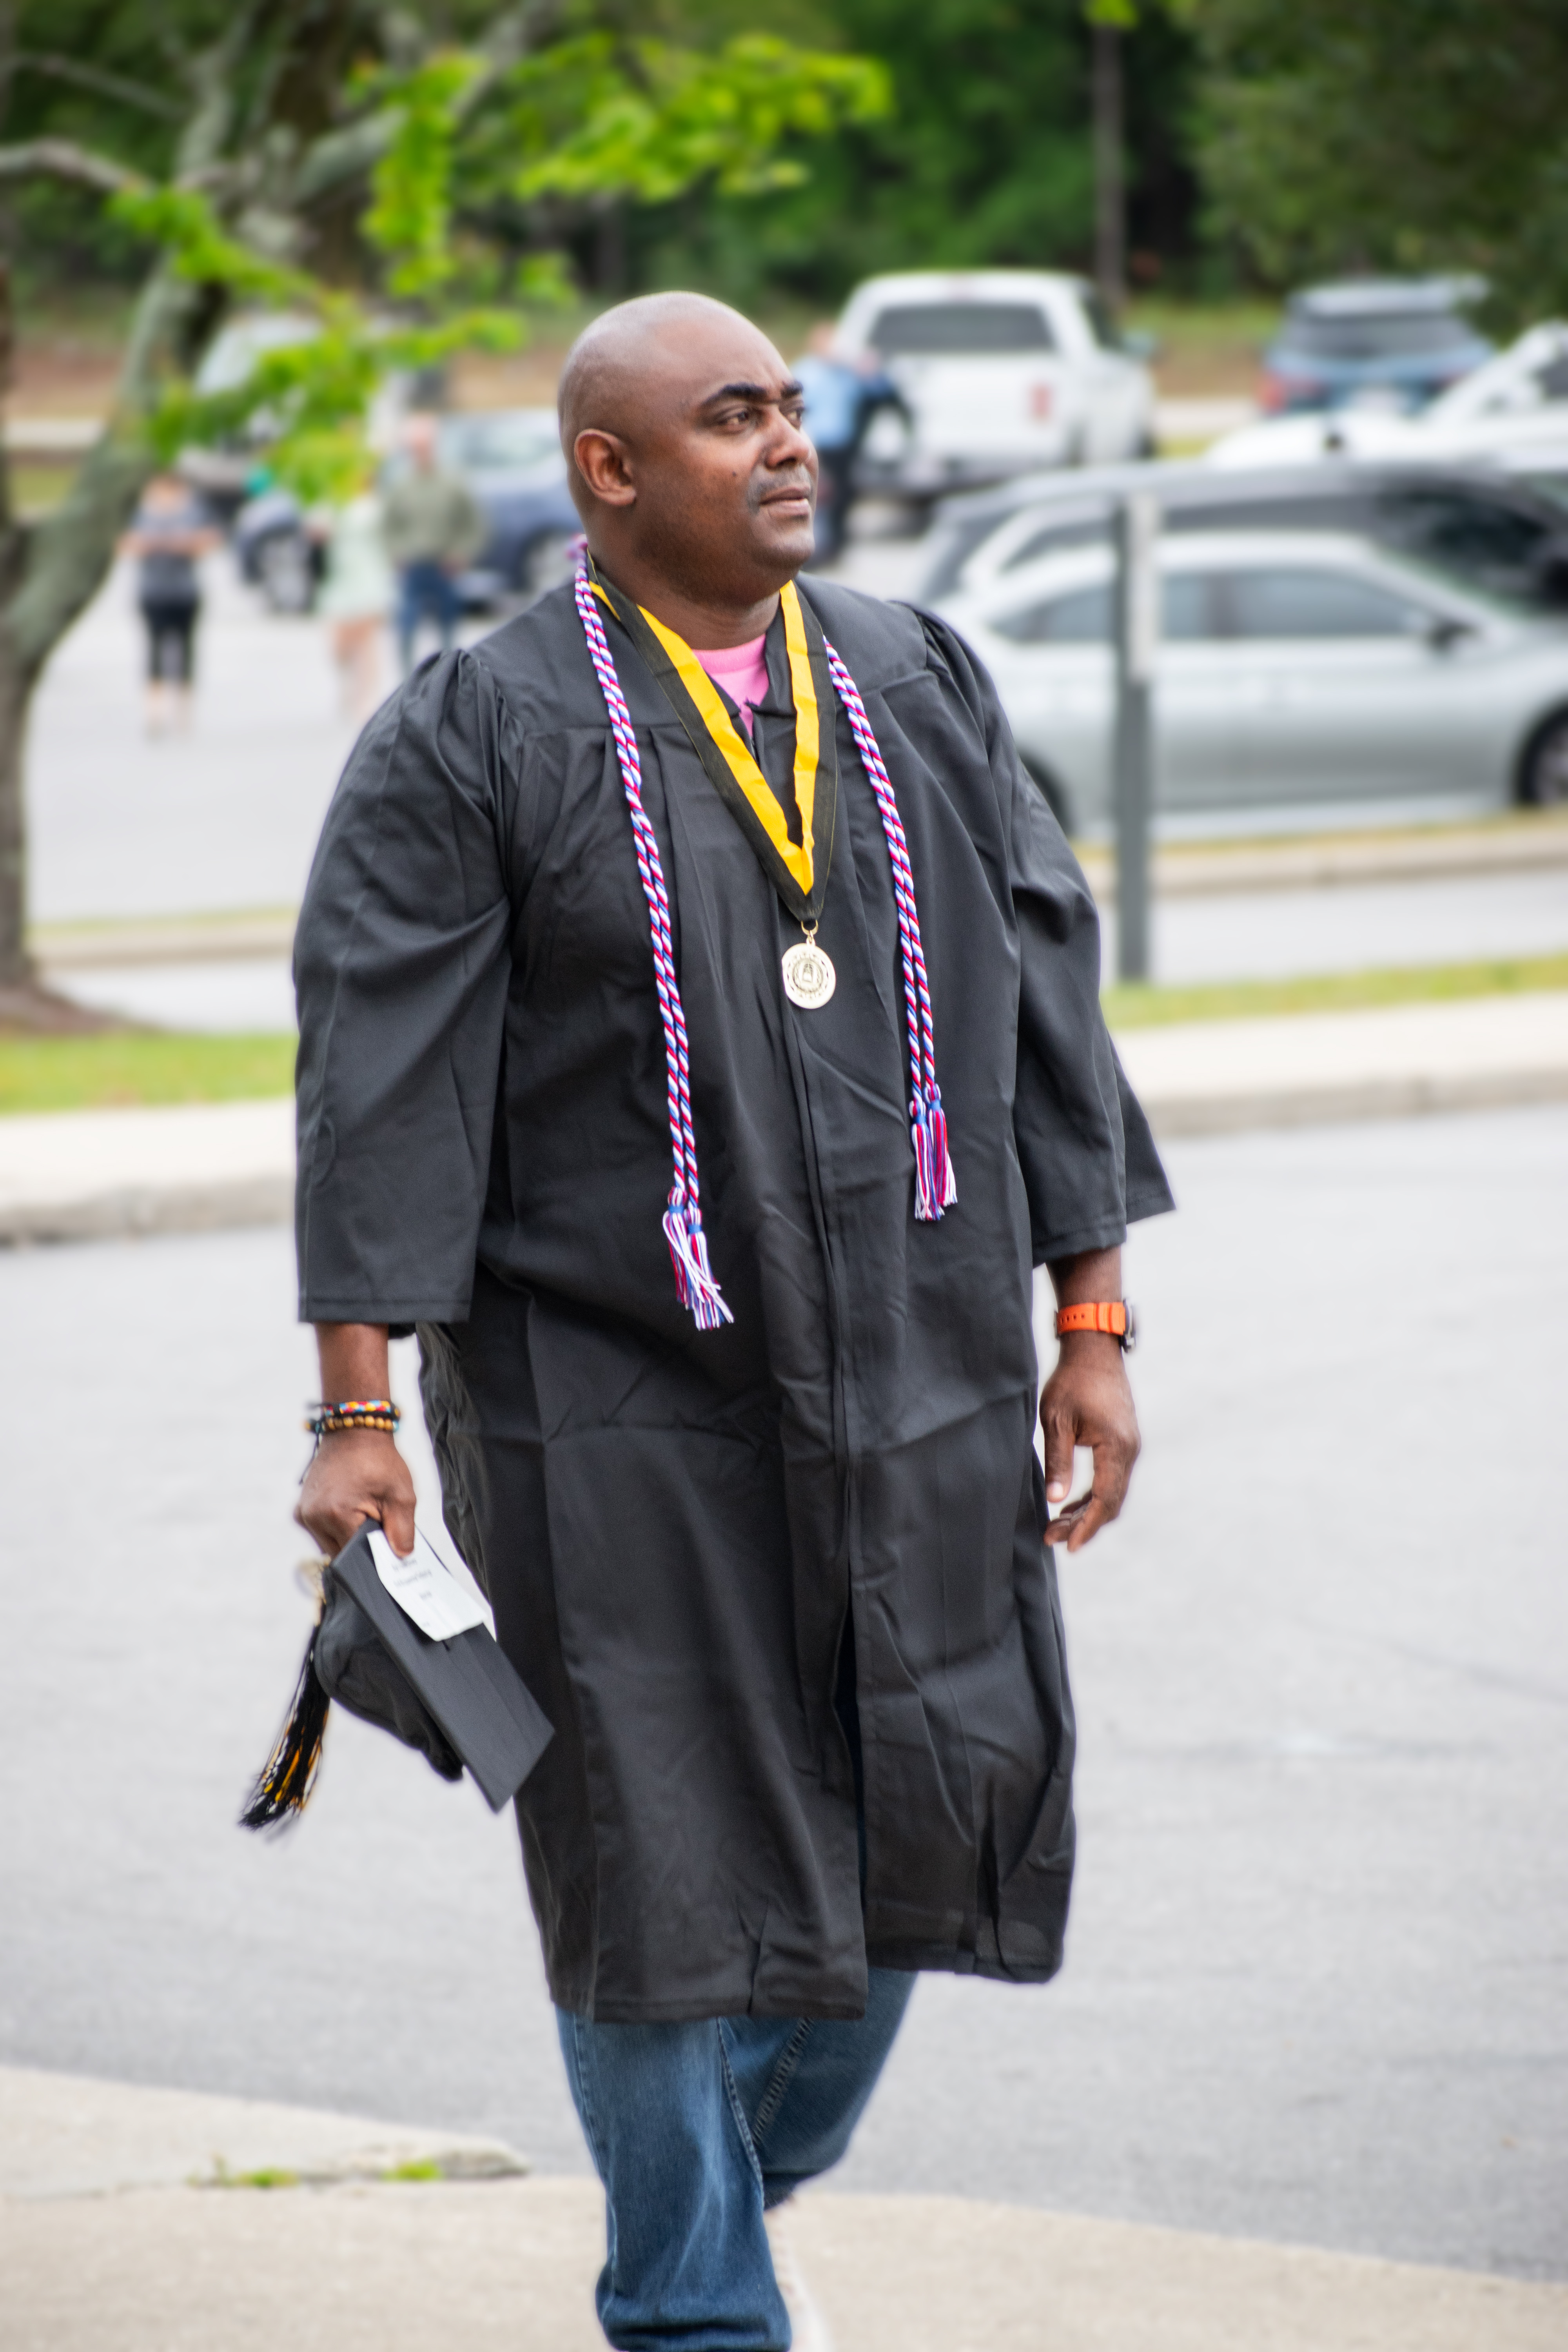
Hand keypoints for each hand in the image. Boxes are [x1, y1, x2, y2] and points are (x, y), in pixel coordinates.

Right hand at [296, 1428, 416, 1558]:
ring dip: (348, 1535)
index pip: (356, 1555)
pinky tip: (350, 1506)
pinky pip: (322, 1531)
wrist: (354, 1431)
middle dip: (360, 1544)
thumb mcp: (401, 1494)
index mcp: (336, 1514)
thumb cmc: (378, 1460)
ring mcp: (303, 1513)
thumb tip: (401, 1558)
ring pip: (331, 1544)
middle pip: (341, 1552)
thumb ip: (402, 1531)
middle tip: (377, 1520)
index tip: (386, 1543)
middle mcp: (313, 1517)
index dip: (374, 1553)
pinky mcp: (301, 1509)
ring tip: (364, 1510)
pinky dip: (338, 1526)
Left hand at [1039, 1334, 1140, 1552]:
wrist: (1094, 1350)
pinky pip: (1112, 1478)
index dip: (1087, 1526)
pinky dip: (1093, 1495)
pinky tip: (1070, 1503)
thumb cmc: (1071, 1381)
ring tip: (1056, 1525)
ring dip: (1087, 1511)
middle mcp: (1130, 1450)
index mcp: (1116, 1446)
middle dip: (1083, 1524)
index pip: (1105, 1499)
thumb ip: (1058, 1461)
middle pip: (1111, 1502)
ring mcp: (1130, 1446)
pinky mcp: (1123, 1442)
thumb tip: (1055, 1500)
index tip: (1068, 1545)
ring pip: (1113, 1492)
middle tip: (1052, 1537)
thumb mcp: (1056, 1420)